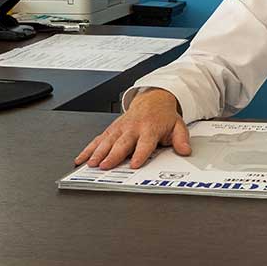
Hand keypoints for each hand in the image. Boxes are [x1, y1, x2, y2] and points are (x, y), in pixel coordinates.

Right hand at [74, 88, 190, 169]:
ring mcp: (120, 128)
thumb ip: (181, 139)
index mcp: (150, 128)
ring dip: (98, 152)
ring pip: (107, 141)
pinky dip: (88, 149)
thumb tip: (185, 150)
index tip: (134, 164)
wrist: (152, 99)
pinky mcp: (111, 129)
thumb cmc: (163, 116)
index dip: (140, 154)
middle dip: (113, 155)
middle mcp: (133, 128)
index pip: (145, 143)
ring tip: (91, 164)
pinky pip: (98, 139)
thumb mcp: (178, 126)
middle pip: (122, 143)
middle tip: (105, 166)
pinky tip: (81, 158)